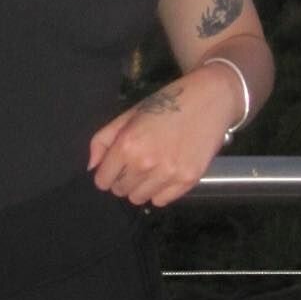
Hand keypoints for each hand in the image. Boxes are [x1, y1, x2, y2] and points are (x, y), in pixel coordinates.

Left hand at [87, 65, 235, 209]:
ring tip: (151, 168)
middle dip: (123, 179)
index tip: (115, 166)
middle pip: (120, 191)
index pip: (102, 180)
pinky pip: (162, 201)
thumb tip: (92, 167)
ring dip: (141, 187)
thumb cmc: (165, 103)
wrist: (208, 99)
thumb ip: (103, 140)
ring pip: (139, 199)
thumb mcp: (128, 115)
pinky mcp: (188, 180)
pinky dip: (160, 191)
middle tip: (136, 163)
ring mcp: (168, 174)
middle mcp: (145, 163)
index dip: (106, 173)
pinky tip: (166, 173)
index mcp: (127, 145)